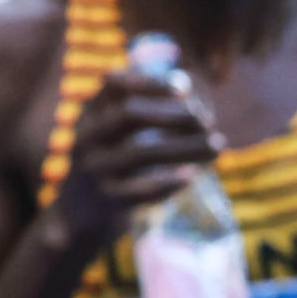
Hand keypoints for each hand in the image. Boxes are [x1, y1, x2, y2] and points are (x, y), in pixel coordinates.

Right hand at [49, 68, 220, 247]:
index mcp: (91, 114)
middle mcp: (87, 137)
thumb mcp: (117, 132)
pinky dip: (169, 182)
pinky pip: (140, 190)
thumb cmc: (114, 163)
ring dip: (186, 147)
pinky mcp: (106, 200)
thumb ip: (149, 110)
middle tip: (208, 122)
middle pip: (131, 114)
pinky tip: (191, 176)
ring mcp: (94, 169)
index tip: (185, 89)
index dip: (150, 82)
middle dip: (176, 115)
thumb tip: (189, 87)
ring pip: (141, 152)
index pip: (114, 84)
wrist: (79, 215)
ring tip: (217, 147)